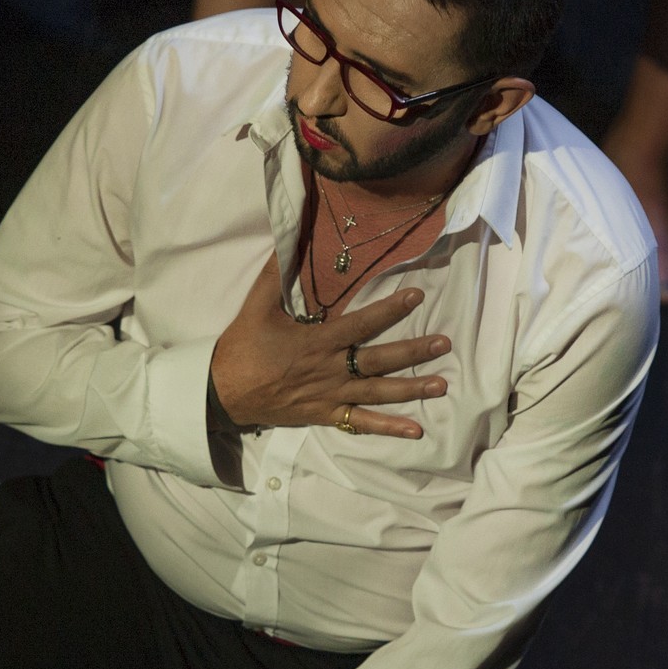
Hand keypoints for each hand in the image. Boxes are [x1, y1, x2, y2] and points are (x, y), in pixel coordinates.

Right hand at [209, 256, 450, 438]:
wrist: (223, 392)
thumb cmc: (242, 348)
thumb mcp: (257, 306)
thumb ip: (274, 274)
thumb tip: (287, 239)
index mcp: (317, 341)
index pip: (362, 323)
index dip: (390, 309)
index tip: (417, 297)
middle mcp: (330, 370)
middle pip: (379, 360)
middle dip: (413, 352)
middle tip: (444, 344)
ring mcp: (330, 396)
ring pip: (378, 393)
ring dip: (411, 389)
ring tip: (442, 384)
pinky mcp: (325, 415)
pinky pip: (361, 423)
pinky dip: (388, 427)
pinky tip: (416, 429)